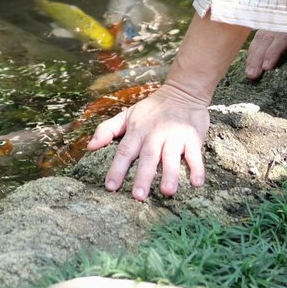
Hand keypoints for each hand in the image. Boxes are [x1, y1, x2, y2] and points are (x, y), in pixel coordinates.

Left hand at [87, 83, 209, 200]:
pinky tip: (196, 183)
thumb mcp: (127, 115)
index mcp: (137, 131)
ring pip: (171, 157)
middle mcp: (155, 135)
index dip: (117, 169)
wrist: (183, 91)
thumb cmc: (151, 109)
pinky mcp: (192, 138)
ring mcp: (175, 136)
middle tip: (138, 196)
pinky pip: (195, 154)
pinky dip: (197, 168)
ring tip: (167, 192)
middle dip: (143, 177)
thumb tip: (89, 147)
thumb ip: (107, 129)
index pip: (124, 151)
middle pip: (148, 157)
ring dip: (170, 174)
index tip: (111, 187)